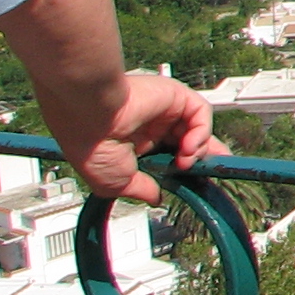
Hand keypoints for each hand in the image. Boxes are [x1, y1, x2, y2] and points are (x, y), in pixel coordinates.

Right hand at [58, 72, 216, 205]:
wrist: (90, 119)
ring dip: (199, 150)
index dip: (185, 170)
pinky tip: (188, 147)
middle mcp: (153, 127)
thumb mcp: (116, 183)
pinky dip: (202, 131)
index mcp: (138, 146)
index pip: (171, 157)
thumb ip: (141, 191)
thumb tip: (156, 198)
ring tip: (185, 162)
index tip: (194, 183)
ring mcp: (165, 111)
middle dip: (201, 160)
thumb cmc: (92, 147)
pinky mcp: (175, 96)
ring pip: (198, 129)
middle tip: (204, 174)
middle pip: (190, 142)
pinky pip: (200, 112)